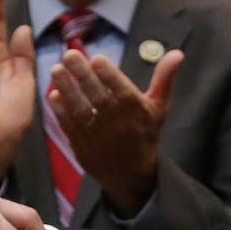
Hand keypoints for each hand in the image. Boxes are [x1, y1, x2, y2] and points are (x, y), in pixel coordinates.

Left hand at [45, 44, 182, 214]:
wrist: (132, 175)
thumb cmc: (145, 133)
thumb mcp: (159, 107)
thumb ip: (164, 79)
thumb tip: (177, 53)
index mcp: (138, 112)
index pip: (122, 91)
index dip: (110, 75)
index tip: (97, 58)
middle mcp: (119, 124)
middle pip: (99, 97)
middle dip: (84, 75)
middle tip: (69, 54)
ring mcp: (99, 137)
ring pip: (82, 111)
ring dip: (68, 90)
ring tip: (56, 70)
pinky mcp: (84, 148)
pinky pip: (71, 128)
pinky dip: (61, 112)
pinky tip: (52, 95)